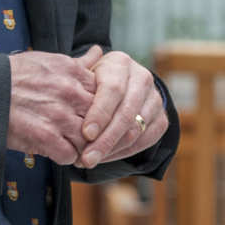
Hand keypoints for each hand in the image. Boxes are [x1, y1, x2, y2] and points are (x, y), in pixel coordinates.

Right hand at [6, 47, 99, 164]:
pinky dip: (64, 157)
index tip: (88, 113)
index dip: (100, 107)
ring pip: (89, 140)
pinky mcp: (45, 137)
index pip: (105, 94)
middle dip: (95, 129)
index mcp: (72, 71)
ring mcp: (58, 115)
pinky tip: (55, 150)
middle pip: (101, 118)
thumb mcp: (46, 60)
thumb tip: (99, 52)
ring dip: (80, 146)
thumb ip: (77, 62)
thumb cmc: (12, 75)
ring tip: (68, 144)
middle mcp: (69, 92)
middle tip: (85, 135)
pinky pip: (70, 155)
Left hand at [76, 47, 168, 166]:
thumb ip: (74, 81)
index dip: (99, 113)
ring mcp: (155, 99)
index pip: (113, 90)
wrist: (121, 82)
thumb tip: (62, 88)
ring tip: (89, 161)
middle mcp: (142, 78)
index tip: (86, 134)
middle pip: (126, 114)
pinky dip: (123, 153)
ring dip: (112, 150)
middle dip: (104, 140)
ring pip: (136, 131)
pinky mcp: (161, 118)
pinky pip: (145, 141)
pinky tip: (104, 158)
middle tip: (85, 159)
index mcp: (120, 63)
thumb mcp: (82, 74)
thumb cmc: (92, 78)